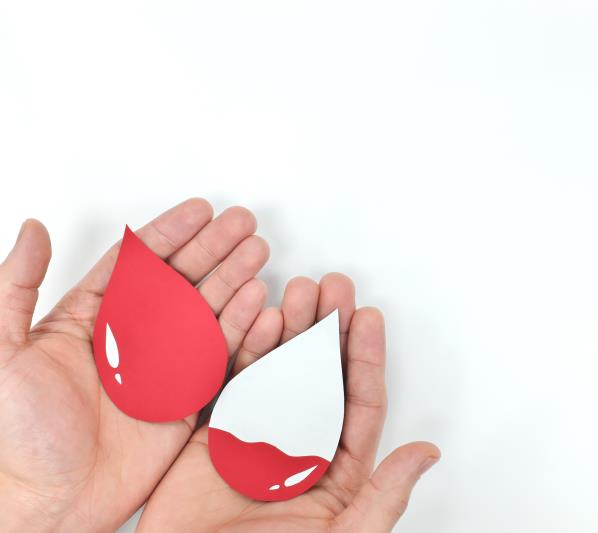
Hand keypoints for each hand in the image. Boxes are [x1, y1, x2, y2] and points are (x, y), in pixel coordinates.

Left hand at [0, 199, 270, 530]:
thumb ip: (15, 286)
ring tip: (258, 252)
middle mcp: (132, 338)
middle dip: (214, 247)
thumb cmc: (16, 436)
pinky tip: (258, 303)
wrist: (48, 504)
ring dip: (234, 279)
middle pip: (181, 280)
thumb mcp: (3, 352)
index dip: (171, 233)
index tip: (200, 210)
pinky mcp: (185, 399)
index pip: (138, 263)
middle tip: (242, 222)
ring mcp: (162, 368)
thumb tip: (31, 229)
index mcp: (90, 319)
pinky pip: (221, 356)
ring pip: (206, 312)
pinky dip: (243, 329)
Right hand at [138, 274, 439, 532]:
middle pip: (320, 377)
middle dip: (329, 330)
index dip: (364, 358)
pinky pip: (232, 383)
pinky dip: (246, 349)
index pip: (359, 403)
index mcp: (334, 470)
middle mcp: (298, 447)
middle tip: (335, 287)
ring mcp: (255, 438)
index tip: (368, 317)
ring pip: (279, 371)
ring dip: (292, 329)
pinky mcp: (212, 436)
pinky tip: (262, 320)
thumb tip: (427, 453)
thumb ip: (383, 495)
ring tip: (301, 292)